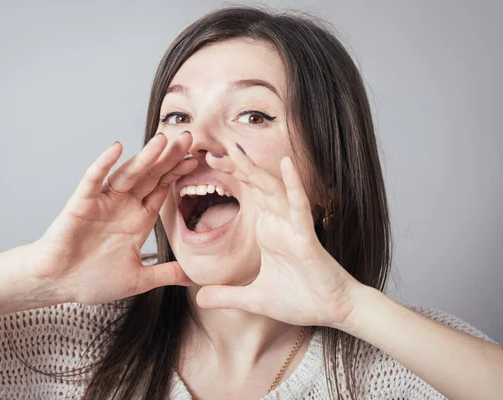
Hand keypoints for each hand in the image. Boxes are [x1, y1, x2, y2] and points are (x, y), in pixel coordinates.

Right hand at [30, 131, 196, 304]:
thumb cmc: (92, 280)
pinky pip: (93, 180)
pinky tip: (117, 148)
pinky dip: (104, 163)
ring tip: (162, 140)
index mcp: (138, 220)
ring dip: (144, 157)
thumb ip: (166, 273)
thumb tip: (195, 278)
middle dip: (169, 158)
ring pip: (128, 174)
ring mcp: (103, 202)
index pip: (162, 190)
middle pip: (150, 176)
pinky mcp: (81, 203)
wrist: (57, 285)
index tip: (196, 160)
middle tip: (188, 138)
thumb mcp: (138, 279)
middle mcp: (123, 205)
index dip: (178, 175)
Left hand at [196, 143, 363, 327]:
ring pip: (274, 190)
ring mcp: (293, 227)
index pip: (247, 194)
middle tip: (210, 153)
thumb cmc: (301, 299)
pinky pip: (299, 207)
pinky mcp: (307, 237)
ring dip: (256, 171)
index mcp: (267, 230)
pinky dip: (294, 186)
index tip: (206, 163)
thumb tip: (200, 299)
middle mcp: (279, 223)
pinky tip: (286, 165)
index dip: (230, 177)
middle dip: (235, 168)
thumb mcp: (255, 299)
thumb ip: (227, 296)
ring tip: (236, 151)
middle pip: (256, 186)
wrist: (334, 312)